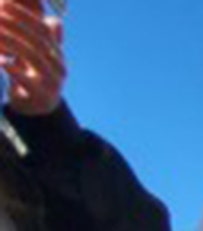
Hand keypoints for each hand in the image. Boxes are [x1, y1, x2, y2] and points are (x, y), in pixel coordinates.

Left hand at [0, 2, 64, 117]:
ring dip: (12, 44)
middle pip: (39, 42)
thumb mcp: (40, 57)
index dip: (26, 16)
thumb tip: (54, 19)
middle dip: (16, 26)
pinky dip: (13, 69)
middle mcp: (59, 67)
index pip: (44, 29)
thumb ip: (45, 39)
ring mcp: (53, 82)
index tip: (6, 4)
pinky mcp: (42, 97)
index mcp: (57, 55)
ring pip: (34, 58)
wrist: (36, 110)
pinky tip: (1, 61)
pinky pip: (27, 80)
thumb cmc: (33, 78)